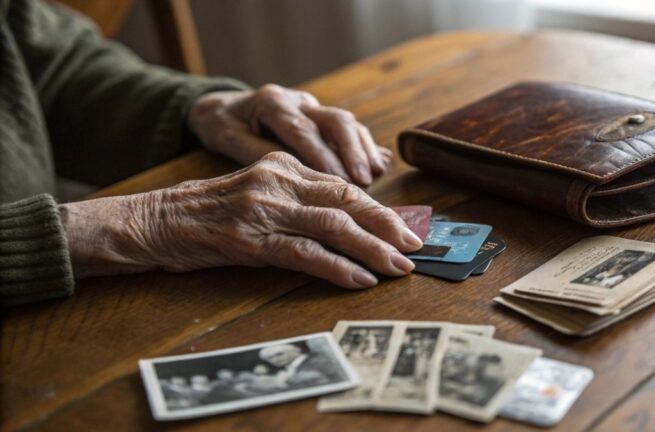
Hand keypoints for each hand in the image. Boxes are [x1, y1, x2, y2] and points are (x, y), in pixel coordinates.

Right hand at [59, 152, 421, 288]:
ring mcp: (264, 209)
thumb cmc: (207, 214)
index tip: (404, 227)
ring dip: (373, 248)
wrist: (154, 222)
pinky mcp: (251, 239)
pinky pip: (305, 253)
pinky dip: (337, 267)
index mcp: (281, 167)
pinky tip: (360, 279)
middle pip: (347, 200)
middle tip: (416, 245)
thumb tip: (343, 220)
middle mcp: (277, 181)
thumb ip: (296, 199)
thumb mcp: (255, 193)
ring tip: (399, 266)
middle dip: (387, 224)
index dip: (378, 208)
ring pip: (333, 225)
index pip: (342, 185)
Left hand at [188, 85, 392, 185]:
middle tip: (363, 181)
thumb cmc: (221, 125)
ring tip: (375, 175)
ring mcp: (312, 106)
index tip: (340, 180)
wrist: (220, 106)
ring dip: (363, 150)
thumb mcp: (226, 138)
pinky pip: (348, 129)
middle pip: (335, 121)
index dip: (324, 156)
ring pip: (346, 123)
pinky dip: (364, 146)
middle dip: (353, 152)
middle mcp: (297, 101)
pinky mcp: (320, 117)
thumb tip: (291, 171)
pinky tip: (379, 165)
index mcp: (272, 104)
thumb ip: (256, 153)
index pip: (303, 130)